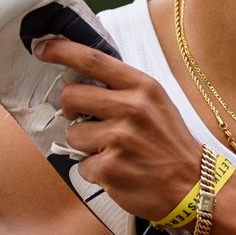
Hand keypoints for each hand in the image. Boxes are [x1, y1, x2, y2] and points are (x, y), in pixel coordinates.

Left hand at [35, 38, 202, 223]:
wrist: (194, 186)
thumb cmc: (169, 143)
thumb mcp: (156, 104)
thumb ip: (123, 89)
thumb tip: (81, 80)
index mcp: (142, 87)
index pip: (93, 59)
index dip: (61, 50)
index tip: (41, 48)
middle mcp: (131, 108)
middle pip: (71, 96)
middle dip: (69, 109)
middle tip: (84, 120)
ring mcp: (119, 139)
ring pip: (72, 135)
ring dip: (84, 146)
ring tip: (112, 152)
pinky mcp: (110, 168)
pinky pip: (82, 166)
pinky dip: (95, 172)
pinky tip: (118, 173)